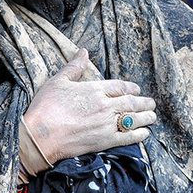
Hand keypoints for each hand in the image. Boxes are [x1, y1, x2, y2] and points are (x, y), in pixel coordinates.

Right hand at [23, 49, 156, 161]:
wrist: (40, 136)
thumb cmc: (46, 107)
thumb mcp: (58, 81)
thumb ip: (74, 67)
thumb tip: (83, 51)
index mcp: (95, 89)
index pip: (120, 86)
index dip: (131, 88)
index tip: (137, 90)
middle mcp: (105, 105)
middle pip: (131, 102)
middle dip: (144, 102)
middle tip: (152, 103)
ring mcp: (107, 124)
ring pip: (133, 118)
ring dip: (146, 117)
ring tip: (153, 116)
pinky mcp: (105, 141)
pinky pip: (128, 137)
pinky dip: (139, 135)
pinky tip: (145, 133)